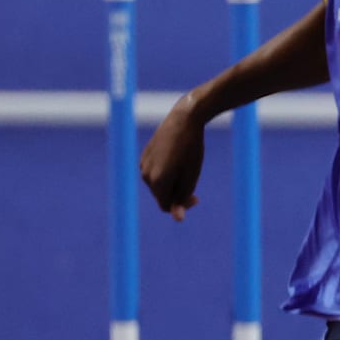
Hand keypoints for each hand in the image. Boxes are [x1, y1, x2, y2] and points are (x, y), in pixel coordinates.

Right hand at [140, 97, 206, 219]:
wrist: (183, 121)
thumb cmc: (192, 150)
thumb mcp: (192, 176)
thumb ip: (182, 197)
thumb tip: (177, 218)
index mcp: (157, 181)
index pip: (167, 206)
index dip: (182, 205)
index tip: (197, 197)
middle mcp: (145, 174)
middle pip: (161, 196)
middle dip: (177, 194)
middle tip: (194, 184)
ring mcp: (142, 164)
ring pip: (158, 184)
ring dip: (172, 183)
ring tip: (186, 168)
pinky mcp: (144, 156)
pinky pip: (155, 173)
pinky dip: (166, 173)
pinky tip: (177, 160)